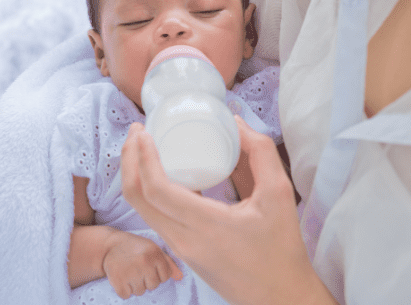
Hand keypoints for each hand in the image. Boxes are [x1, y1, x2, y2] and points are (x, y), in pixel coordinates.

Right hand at [102, 230, 182, 298]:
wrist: (110, 245)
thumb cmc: (136, 247)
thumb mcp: (153, 249)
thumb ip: (168, 263)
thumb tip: (179, 277)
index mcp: (155, 253)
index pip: (165, 276)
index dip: (157, 273)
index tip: (149, 266)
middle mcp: (144, 262)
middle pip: (153, 286)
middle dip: (146, 280)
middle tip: (137, 268)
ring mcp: (131, 272)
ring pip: (140, 292)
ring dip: (135, 285)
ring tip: (129, 271)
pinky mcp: (117, 280)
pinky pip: (126, 295)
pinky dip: (124, 290)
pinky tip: (122, 277)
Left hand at [121, 117, 337, 304]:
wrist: (279, 296)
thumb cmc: (282, 249)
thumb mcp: (279, 194)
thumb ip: (260, 153)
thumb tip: (236, 123)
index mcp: (205, 226)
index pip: (156, 190)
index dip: (143, 158)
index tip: (145, 133)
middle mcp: (183, 240)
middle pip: (136, 199)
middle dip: (129, 161)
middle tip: (137, 131)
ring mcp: (179, 249)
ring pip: (141, 210)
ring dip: (135, 175)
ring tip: (143, 147)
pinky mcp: (181, 252)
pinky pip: (154, 218)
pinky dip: (148, 191)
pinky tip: (162, 172)